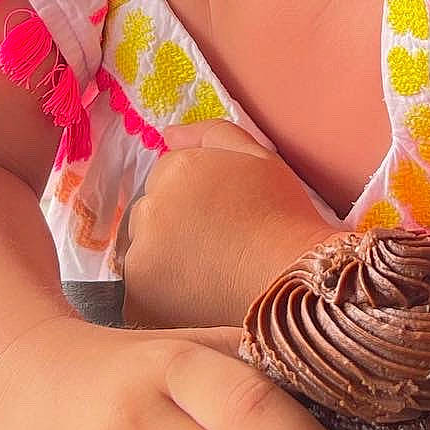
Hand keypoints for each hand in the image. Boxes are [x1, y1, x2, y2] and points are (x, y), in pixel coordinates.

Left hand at [121, 120, 338, 328]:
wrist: (292, 280)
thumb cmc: (282, 216)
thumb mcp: (257, 156)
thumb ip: (210, 134)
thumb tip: (168, 134)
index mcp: (176, 169)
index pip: (166, 173)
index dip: (196, 192)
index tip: (222, 212)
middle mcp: (150, 207)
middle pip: (149, 209)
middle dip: (173, 221)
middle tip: (215, 242)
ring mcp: (140, 254)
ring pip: (142, 247)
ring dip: (162, 255)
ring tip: (207, 270)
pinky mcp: (137, 296)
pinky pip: (138, 286)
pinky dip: (158, 291)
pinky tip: (194, 292)